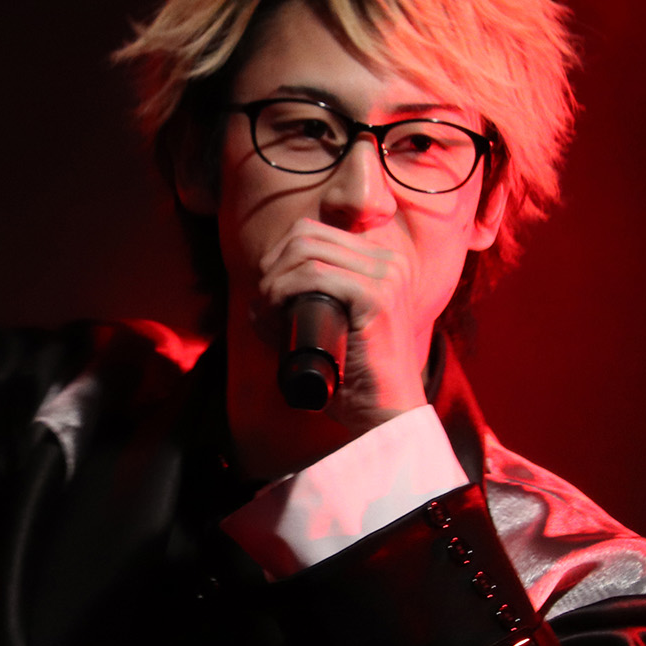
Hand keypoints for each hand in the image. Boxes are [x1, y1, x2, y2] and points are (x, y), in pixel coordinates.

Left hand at [257, 216, 429, 435]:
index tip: (266, 293)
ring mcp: (387, 277)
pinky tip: (274, 307)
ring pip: (307, 252)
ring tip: (266, 309)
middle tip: (262, 302)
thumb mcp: (333, 333)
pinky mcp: (377, 297)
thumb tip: (256, 302)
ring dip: (274, 279)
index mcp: (383, 263)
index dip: (279, 256)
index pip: (315, 232)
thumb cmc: (355, 380)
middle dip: (272, 265)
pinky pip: (316, 275)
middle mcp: (390, 262)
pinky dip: (284, 288)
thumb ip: (303, 312)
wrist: (387, 413)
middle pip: (307, 235)